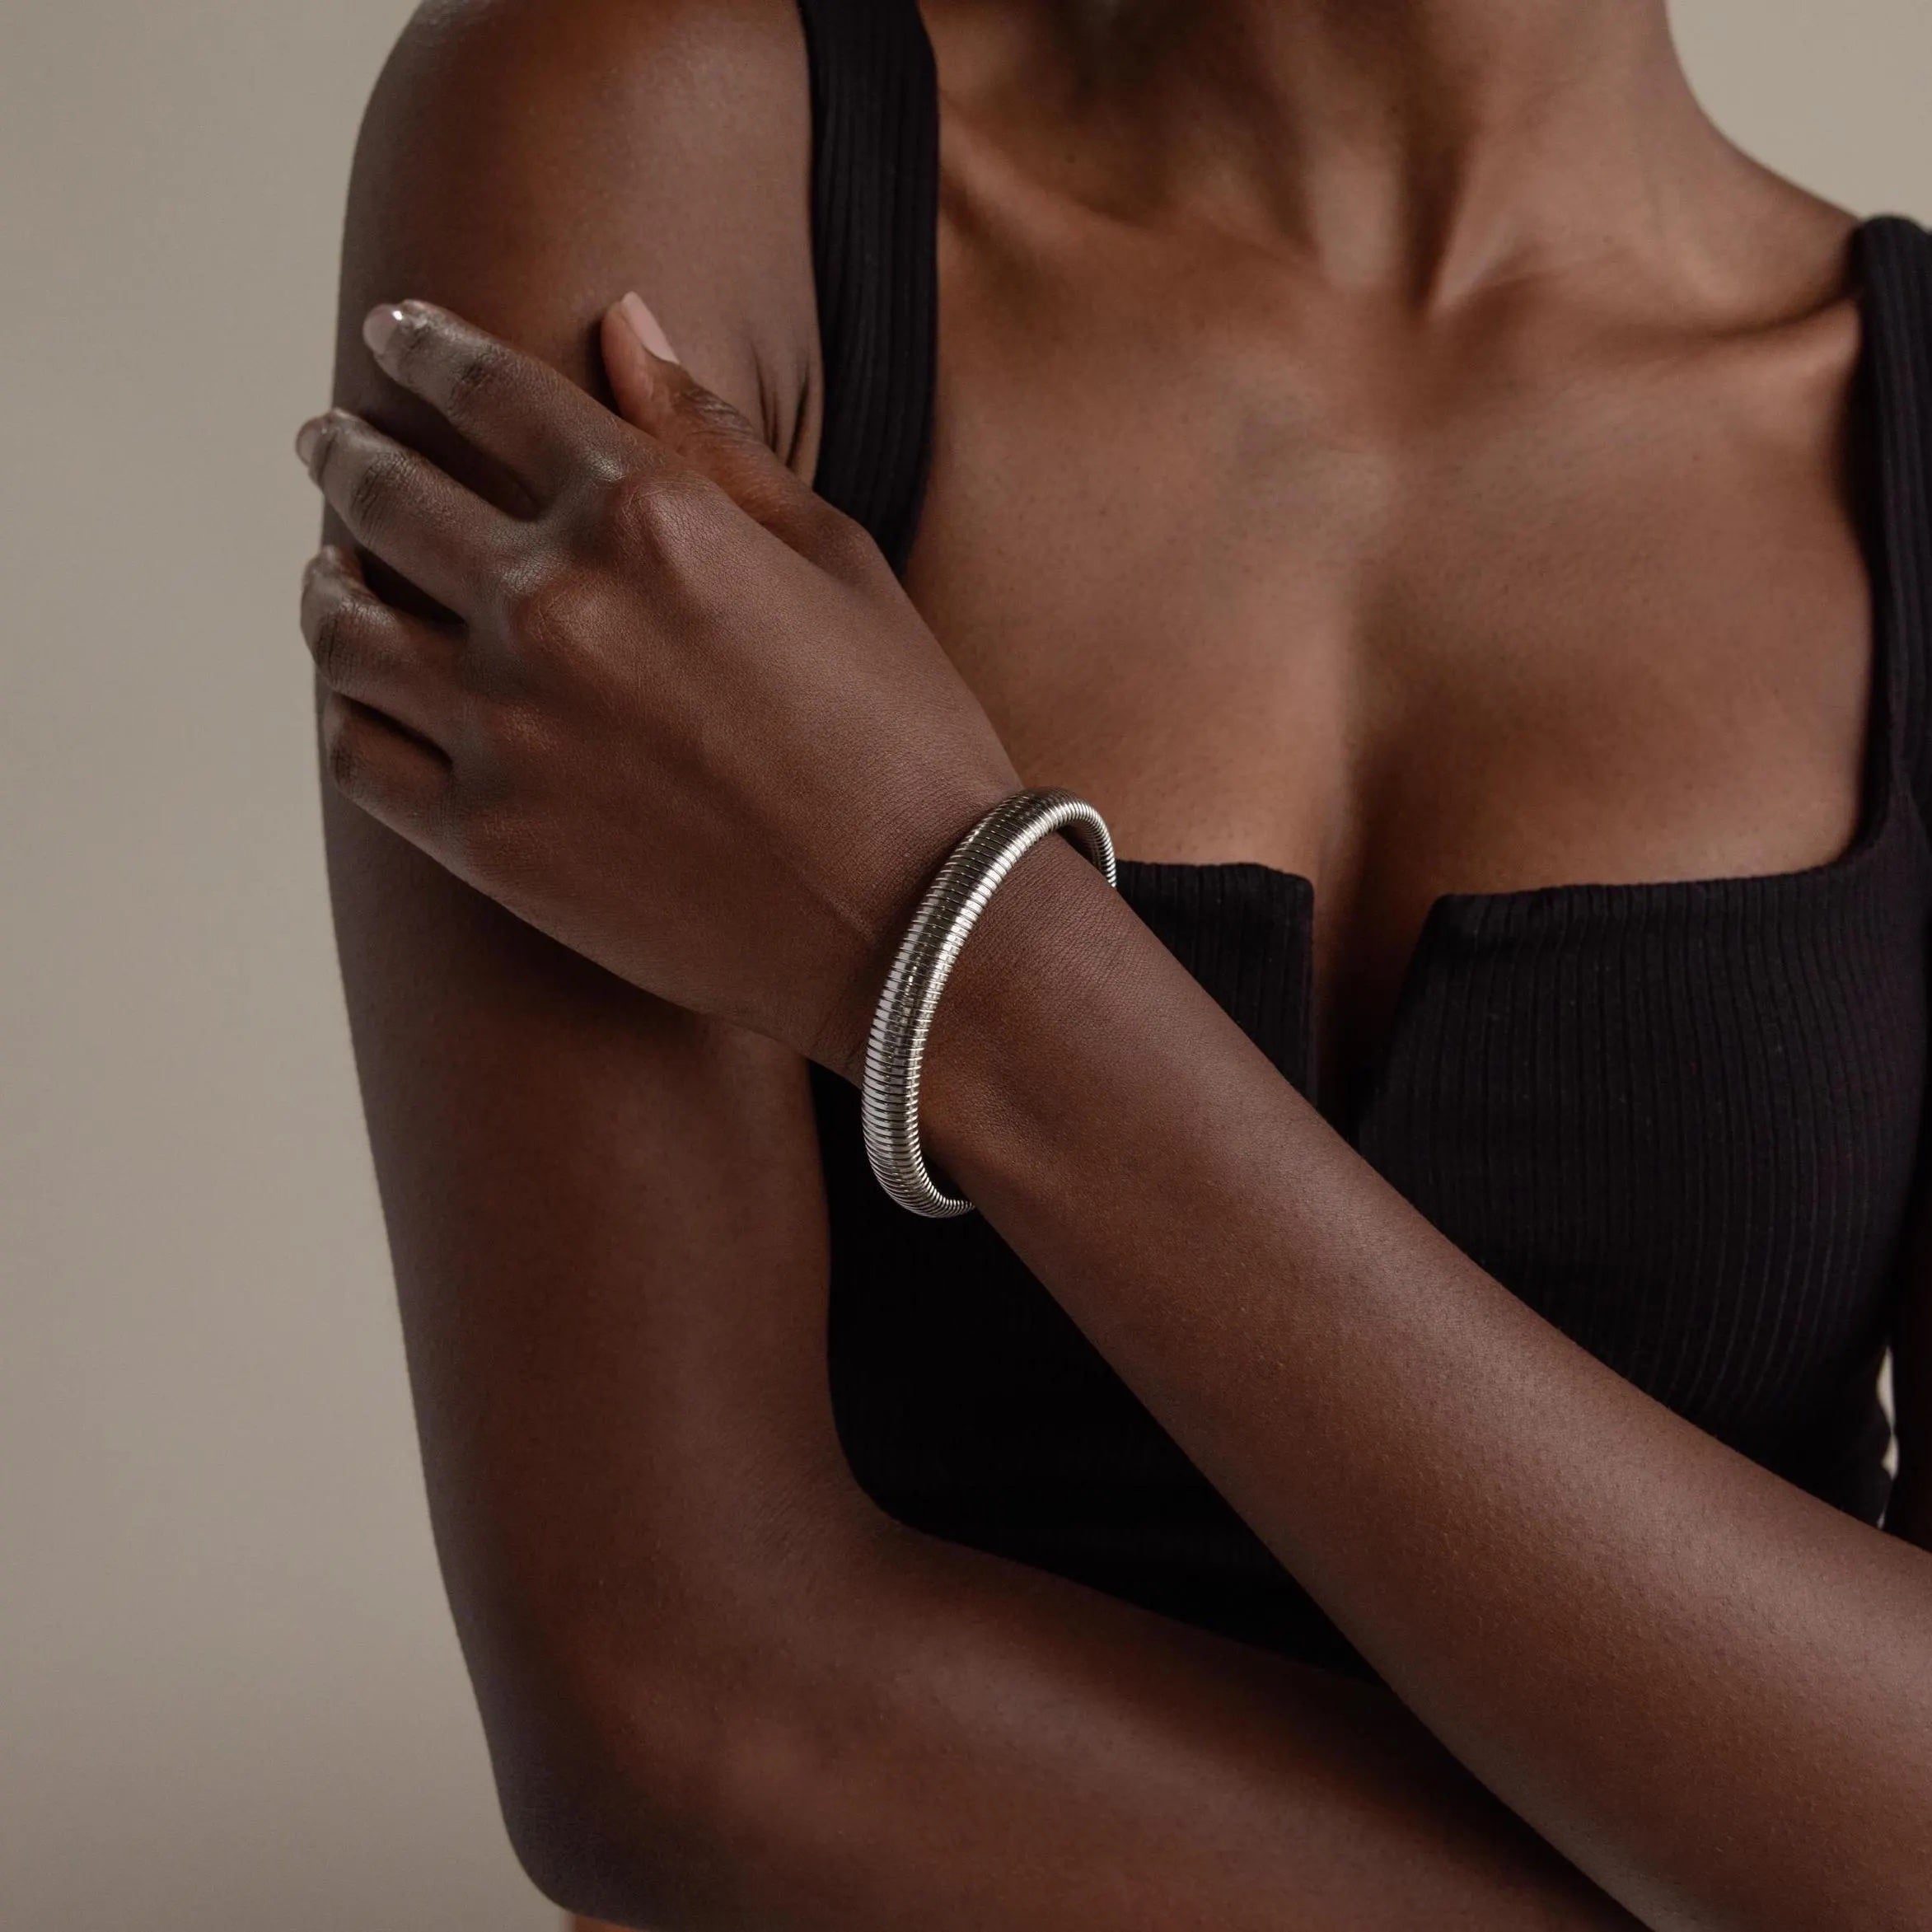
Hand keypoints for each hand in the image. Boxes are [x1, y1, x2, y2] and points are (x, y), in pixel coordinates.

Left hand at [297, 299, 1018, 1073]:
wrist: (918, 922)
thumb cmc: (901, 732)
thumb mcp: (834, 557)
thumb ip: (711, 439)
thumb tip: (622, 319)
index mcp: (644, 516)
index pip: (487, 390)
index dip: (426, 347)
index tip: (397, 333)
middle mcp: (550, 607)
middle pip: (387, 494)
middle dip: (348, 450)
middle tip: (330, 439)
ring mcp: (505, 730)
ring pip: (346, 628)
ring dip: (328, 580)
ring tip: (332, 572)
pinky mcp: (488, 841)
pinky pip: (358, 753)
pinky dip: (343, 709)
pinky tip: (357, 692)